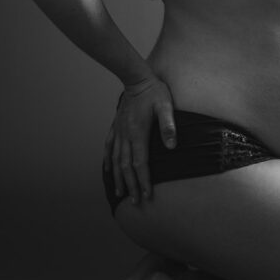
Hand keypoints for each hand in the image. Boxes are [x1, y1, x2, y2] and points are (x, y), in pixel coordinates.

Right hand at [103, 76, 175, 204]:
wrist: (136, 78)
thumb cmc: (154, 91)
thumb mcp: (166, 105)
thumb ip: (168, 126)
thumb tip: (171, 147)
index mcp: (138, 133)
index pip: (140, 163)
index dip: (144, 181)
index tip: (146, 195)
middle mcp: (126, 135)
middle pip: (126, 167)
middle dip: (132, 185)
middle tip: (135, 202)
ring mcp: (119, 131)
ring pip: (116, 160)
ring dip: (119, 178)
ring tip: (121, 193)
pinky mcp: (116, 126)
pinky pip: (109, 147)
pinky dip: (108, 161)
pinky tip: (108, 170)